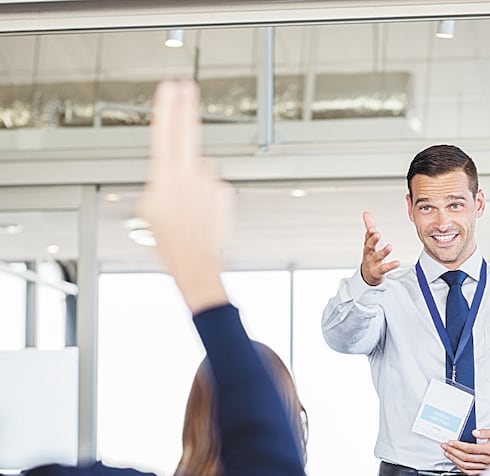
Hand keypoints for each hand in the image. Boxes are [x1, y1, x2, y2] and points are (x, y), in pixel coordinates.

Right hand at [137, 80, 232, 312]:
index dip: (167, 108)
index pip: (165, 133)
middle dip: (186, 106)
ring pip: (201, 169)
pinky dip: (209, 196)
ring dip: (196, 180)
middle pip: (188, 132)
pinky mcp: (225, 193)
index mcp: (165, 177)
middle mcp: (189, 175)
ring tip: (190, 209)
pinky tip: (203, 214)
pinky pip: (214, 186)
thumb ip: (160, 183)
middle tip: (187, 85)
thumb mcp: (149, 209)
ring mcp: (210, 183)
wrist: (196, 262)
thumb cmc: (170, 241)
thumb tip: (171, 174)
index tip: (169, 88)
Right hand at [360, 211, 399, 285]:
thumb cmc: (371, 255)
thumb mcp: (369, 241)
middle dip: (373, 240)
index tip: (372, 229)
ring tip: (389, 246)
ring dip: (383, 252)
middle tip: (377, 234)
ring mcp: (374, 262)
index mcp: (368, 245)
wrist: (369, 275)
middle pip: (369, 246)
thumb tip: (366, 213)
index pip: (367, 237)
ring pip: (378, 257)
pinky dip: (391, 266)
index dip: (369, 233)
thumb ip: (369, 227)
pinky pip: (385, 268)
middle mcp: (369, 253)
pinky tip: (397, 263)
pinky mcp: (379, 271)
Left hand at [441, 427, 489, 474]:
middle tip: (445, 446)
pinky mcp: (486, 470)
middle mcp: (487, 460)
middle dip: (452, 451)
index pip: (469, 448)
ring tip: (448, 454)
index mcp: (489, 450)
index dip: (457, 445)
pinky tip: (457, 464)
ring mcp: (486, 466)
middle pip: (465, 457)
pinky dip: (462, 469)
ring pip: (466, 466)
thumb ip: (485, 432)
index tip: (450, 442)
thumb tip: (474, 433)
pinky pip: (471, 472)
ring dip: (455, 460)